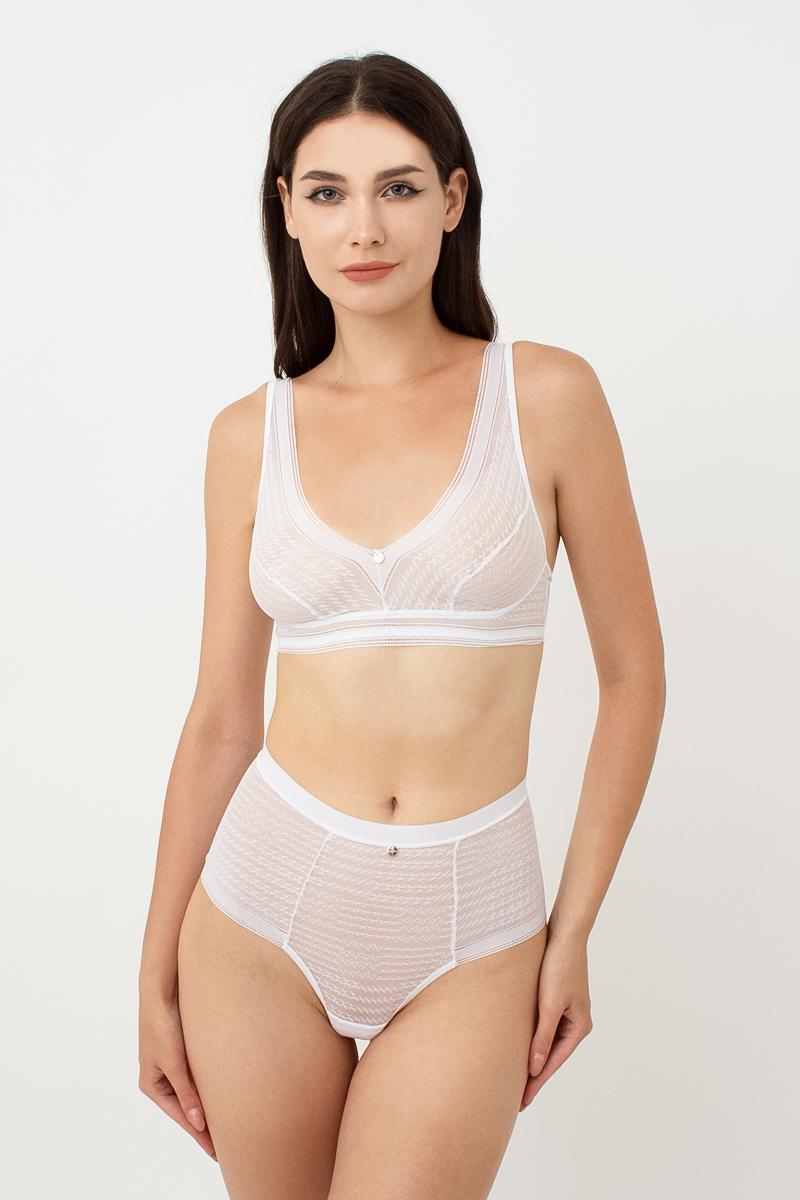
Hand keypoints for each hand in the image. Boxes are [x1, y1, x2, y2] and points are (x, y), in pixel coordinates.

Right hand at [138, 989, 216, 1160]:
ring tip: (228, 1123)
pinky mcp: (181, 1051)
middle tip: (226, 1144)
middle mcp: (160, 1077)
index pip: (181, 1116)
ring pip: (192, 1092)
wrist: (161, 990)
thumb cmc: (162, 1025)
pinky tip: (221, 1093)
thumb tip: (199, 1122)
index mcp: (151, 1084)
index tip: (216, 1151)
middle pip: (186, 1107)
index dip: (199, 1134)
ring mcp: (171, 1065)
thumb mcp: (174, 1063)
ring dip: (207, 1105)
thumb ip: (187, 1093)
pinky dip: (207, 1087)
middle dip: (204, 1124)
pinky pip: (196, 1076)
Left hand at [519, 930, 592, 1110]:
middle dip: (535, 1076)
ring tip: (516, 1079)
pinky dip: (534, 1040)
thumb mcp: (549, 1004)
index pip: (553, 1063)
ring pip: (548, 1043)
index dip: (536, 1083)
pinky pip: (545, 1028)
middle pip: (552, 1056)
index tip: (521, 1102)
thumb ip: (542, 1037)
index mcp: (579, 1027)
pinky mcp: (558, 1000)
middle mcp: (577, 1022)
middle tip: (516, 1100)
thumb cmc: (558, 966)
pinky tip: (522, 1048)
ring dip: (534, 1058)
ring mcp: (569, 1012)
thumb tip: (535, 1068)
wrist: (564, 934)